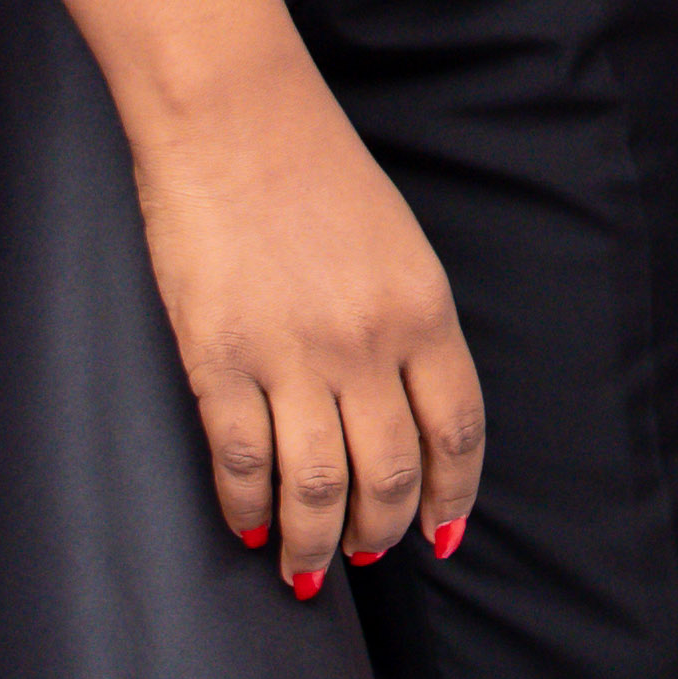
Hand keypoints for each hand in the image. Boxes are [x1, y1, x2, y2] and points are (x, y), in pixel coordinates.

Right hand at [133, 82, 483, 595]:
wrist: (230, 116)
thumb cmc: (314, 169)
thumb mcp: (396, 244)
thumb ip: (408, 326)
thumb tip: (403, 410)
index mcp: (423, 310)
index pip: (457, 431)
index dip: (453, 495)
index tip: (443, 532)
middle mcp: (366, 342)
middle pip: (392, 475)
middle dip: (383, 532)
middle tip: (367, 552)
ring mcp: (292, 354)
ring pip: (318, 487)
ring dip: (315, 541)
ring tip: (306, 563)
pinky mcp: (220, 358)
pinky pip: (241, 459)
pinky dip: (247, 505)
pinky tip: (249, 520)